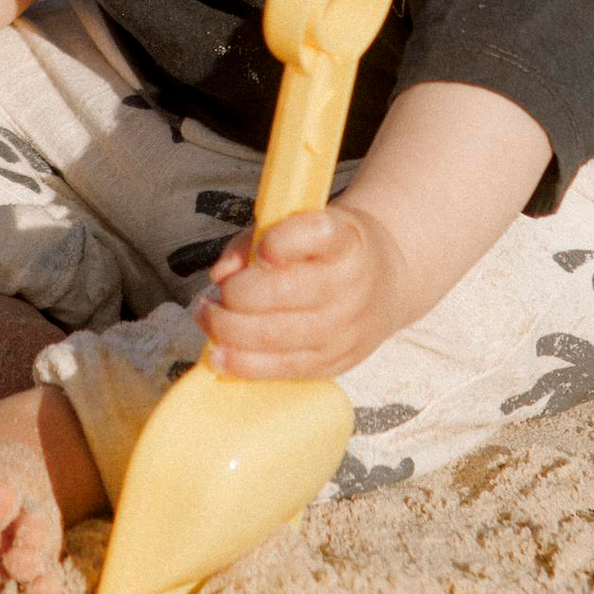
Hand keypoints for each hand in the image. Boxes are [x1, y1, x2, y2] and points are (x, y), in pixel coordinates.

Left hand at [195, 205, 397, 384]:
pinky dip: (243, 364)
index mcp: (346, 240)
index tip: (261, 247)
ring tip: (207, 318)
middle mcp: (351, 285)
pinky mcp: (335, 362)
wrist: (386, 283)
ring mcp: (345, 329)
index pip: (317, 235)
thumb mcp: (302, 225)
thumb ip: (255, 240)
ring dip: (228, 330)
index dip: (281, 241)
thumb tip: (221, 273)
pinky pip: (282, 368)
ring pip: (276, 336)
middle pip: (283, 293)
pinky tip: (219, 354)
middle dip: (235, 296)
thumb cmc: (330, 253)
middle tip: (213, 294)